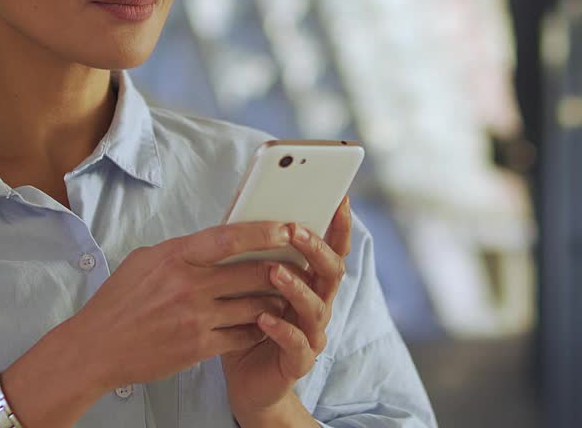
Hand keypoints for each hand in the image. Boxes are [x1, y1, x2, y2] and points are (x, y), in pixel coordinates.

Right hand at [66, 221, 295, 391]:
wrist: (96, 348)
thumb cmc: (119, 302)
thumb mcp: (145, 261)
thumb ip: (182, 251)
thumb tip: (215, 242)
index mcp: (175, 257)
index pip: (229, 238)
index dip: (263, 232)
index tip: (287, 229)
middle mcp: (188, 285)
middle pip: (251, 273)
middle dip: (281, 270)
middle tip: (300, 266)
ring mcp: (195, 318)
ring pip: (253, 306)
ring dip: (275, 302)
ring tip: (289, 297)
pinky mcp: (198, 347)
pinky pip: (242, 336)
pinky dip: (258, 329)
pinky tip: (267, 325)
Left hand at [222, 197, 353, 423]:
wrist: (247, 381)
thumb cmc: (246, 324)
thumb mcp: (246, 283)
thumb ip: (251, 251)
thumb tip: (241, 206)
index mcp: (310, 282)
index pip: (332, 249)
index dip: (339, 225)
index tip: (339, 199)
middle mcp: (318, 305)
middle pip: (332, 272)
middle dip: (316, 249)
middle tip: (295, 230)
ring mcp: (312, 334)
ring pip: (316, 306)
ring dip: (296, 286)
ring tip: (274, 271)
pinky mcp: (298, 361)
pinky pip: (296, 344)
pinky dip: (281, 329)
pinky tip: (263, 318)